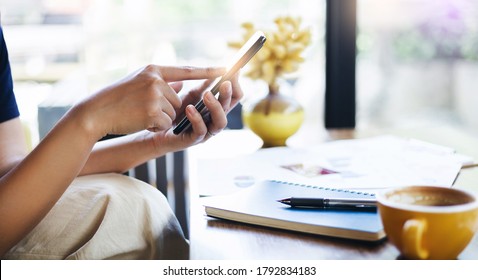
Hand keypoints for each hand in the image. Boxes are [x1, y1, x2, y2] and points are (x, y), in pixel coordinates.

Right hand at [73, 65, 224, 139]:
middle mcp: (156, 80)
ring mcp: (155, 96)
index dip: (207, 70)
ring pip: (174, 113)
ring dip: (160, 118)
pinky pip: (166, 123)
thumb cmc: (118, 98)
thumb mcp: (139, 82)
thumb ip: (162, 83)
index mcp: (154, 70)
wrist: (97, 111)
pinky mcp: (153, 112)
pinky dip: (155, 126)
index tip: (226, 69)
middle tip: (144, 108)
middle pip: (179, 100)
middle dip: (167, 109)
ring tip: (140, 113)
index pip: (186, 70)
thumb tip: (182, 85)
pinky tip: (139, 120)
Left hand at [150, 72, 243, 152]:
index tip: (234, 70)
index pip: (234, 96)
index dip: (236, 84)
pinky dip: (197, 119)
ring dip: (216, 107)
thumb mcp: (190, 96)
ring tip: (207, 95)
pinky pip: (201, 131)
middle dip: (228, 94)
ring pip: (221, 122)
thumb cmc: (175, 112)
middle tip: (224, 83)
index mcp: (217, 108)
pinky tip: (189, 108)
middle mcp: (215, 120)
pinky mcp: (194, 140)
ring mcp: (206, 131)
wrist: (157, 130)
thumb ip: (203, 86)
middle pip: (229, 108)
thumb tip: (215, 70)